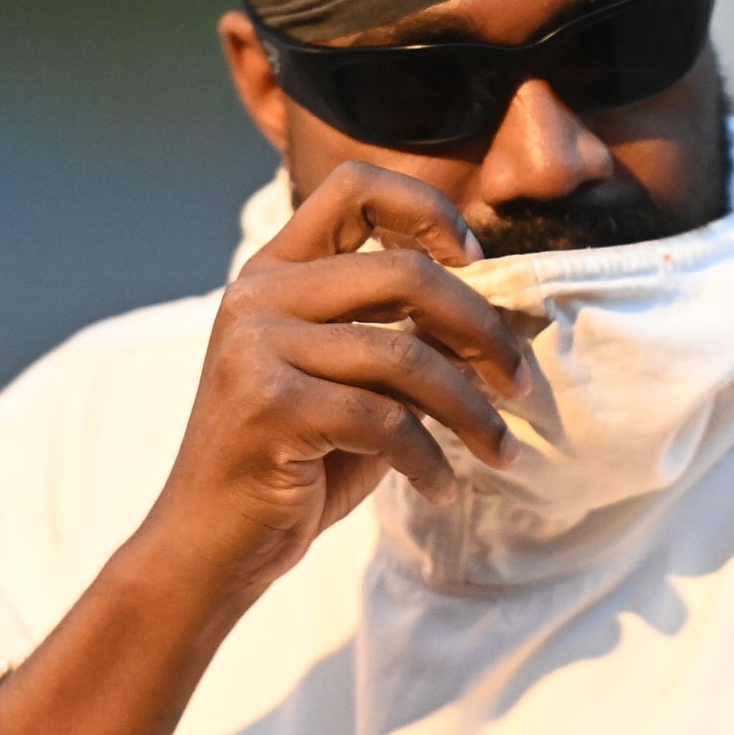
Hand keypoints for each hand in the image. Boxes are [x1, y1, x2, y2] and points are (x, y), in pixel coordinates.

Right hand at [143, 162, 531, 601]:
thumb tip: (519, 315)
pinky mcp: (267, 406)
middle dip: (484, 330)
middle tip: (521, 383)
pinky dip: (431, 459)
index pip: (354, 187)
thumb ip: (415, 338)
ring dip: (473, 411)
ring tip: (501, 450)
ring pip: (406, 356)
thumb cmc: (300, 460)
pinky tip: (444, 486)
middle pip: (407, 273)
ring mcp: (255, 347)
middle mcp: (259, 295)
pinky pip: (385, 420)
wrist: (212, 547)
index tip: (477, 261)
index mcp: (277, 271)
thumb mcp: (362, 384)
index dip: (427, 209)